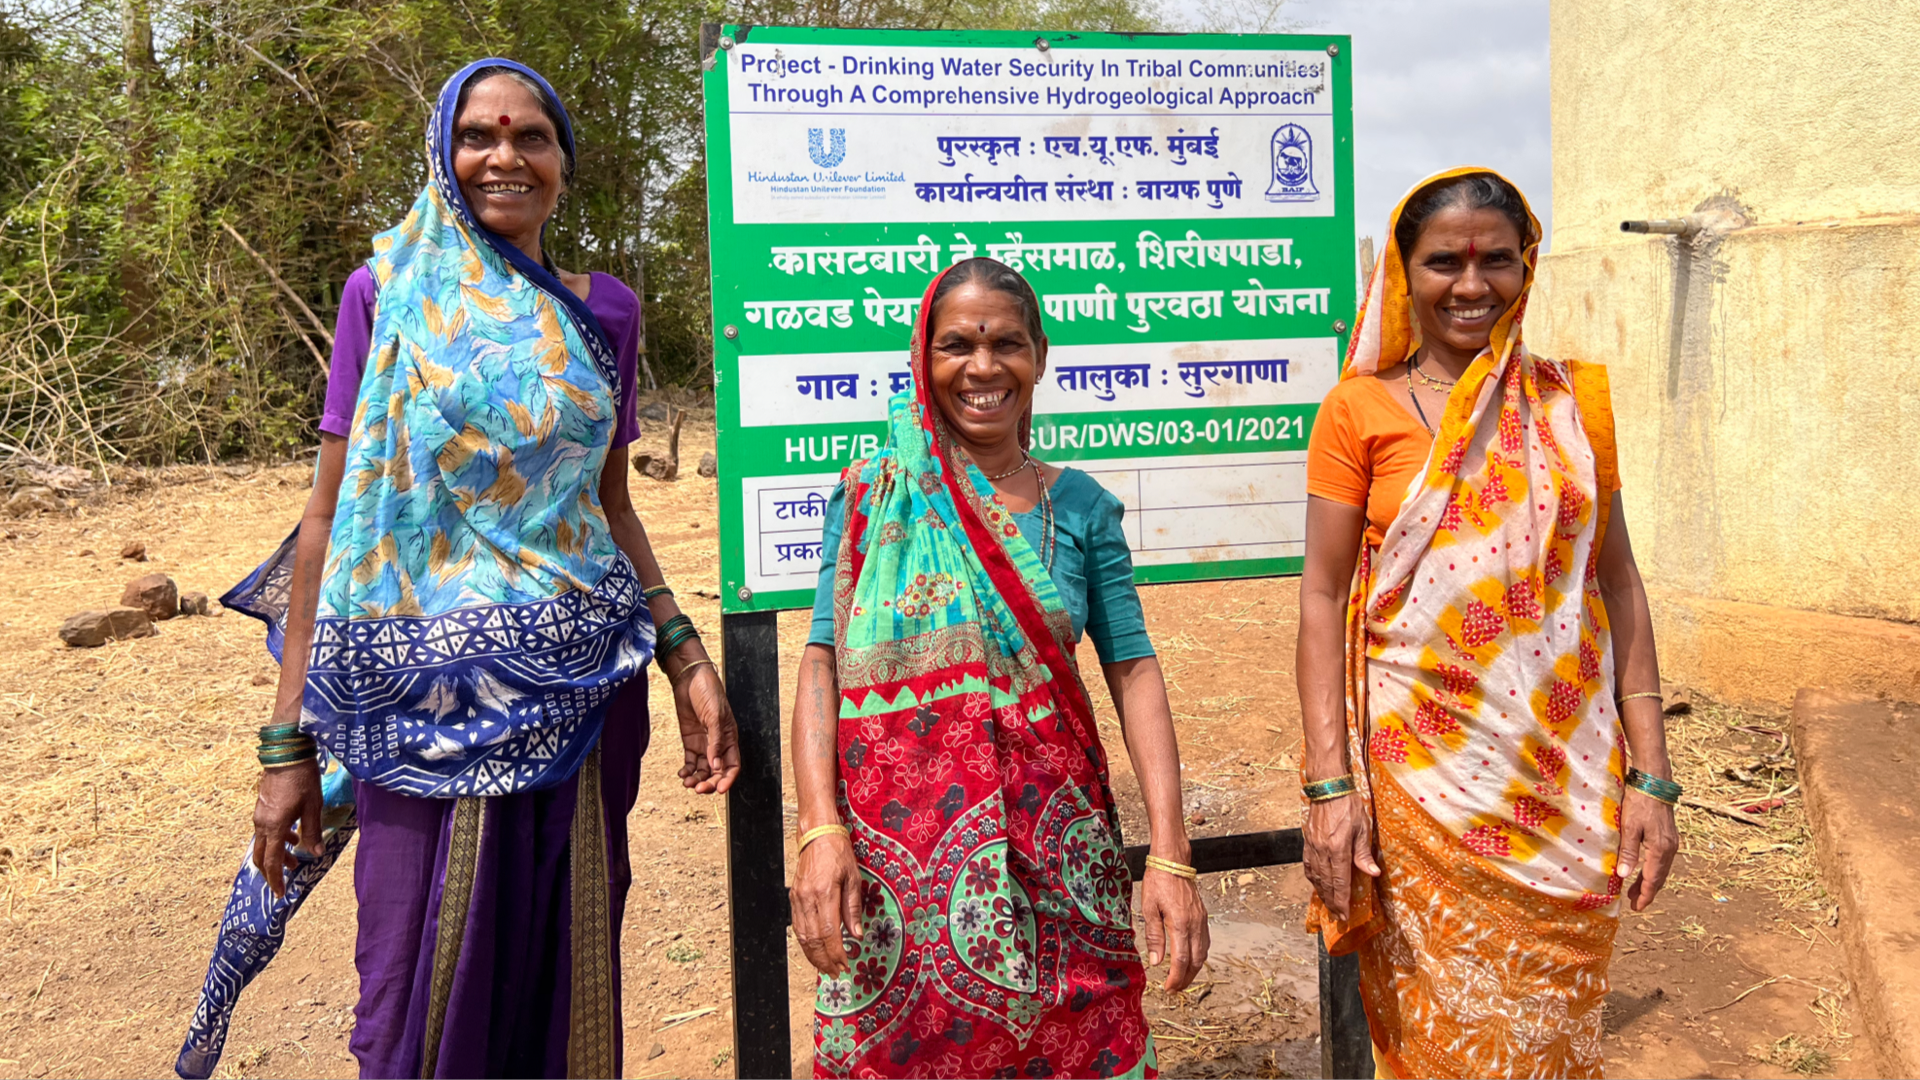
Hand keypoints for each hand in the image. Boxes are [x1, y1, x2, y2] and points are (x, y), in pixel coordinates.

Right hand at [251, 757, 322, 899]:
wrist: (286, 754)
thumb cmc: (303, 779)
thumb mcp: (313, 806)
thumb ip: (313, 831)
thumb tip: (316, 854)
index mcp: (274, 826)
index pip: (271, 861)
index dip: (275, 879)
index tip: (280, 894)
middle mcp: (262, 823)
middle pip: (261, 856)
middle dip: (272, 871)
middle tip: (285, 881)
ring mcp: (259, 815)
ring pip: (263, 843)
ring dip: (276, 854)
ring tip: (294, 860)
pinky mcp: (262, 807)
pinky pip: (265, 831)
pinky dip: (276, 840)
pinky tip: (292, 837)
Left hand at [670, 653, 739, 793]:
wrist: (690, 678)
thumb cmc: (709, 691)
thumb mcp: (715, 715)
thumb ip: (716, 741)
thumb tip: (716, 765)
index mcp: (730, 738)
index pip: (733, 765)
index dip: (728, 779)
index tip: (720, 790)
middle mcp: (718, 744)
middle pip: (717, 771)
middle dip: (710, 782)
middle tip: (699, 789)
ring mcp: (704, 743)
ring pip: (704, 769)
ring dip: (697, 778)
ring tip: (687, 783)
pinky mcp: (690, 741)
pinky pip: (691, 761)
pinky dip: (688, 770)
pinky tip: (682, 774)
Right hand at [790, 832, 862, 975]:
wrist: (816, 835)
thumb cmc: (837, 853)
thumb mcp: (853, 877)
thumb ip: (853, 908)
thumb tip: (856, 934)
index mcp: (825, 892)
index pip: (829, 932)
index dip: (836, 952)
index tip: (845, 964)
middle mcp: (808, 898)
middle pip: (814, 939)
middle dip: (825, 959)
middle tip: (836, 972)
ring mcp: (797, 899)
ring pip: (803, 936)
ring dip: (814, 955)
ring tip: (826, 967)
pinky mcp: (793, 898)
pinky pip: (797, 927)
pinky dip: (805, 943)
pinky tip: (814, 951)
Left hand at [1141, 867, 1209, 990]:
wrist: (1173, 862)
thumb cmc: (1158, 882)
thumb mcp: (1149, 908)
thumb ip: (1154, 936)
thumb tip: (1157, 961)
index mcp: (1181, 923)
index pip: (1181, 959)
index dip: (1175, 977)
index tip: (1168, 988)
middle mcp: (1195, 924)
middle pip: (1196, 961)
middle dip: (1186, 979)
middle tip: (1174, 989)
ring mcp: (1202, 921)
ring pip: (1203, 953)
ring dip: (1194, 970)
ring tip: (1182, 979)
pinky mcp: (1203, 917)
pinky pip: (1205, 942)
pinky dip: (1199, 956)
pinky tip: (1191, 960)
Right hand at [1303, 794, 1379, 921]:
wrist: (1328, 789)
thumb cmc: (1348, 806)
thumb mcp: (1363, 828)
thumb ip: (1364, 853)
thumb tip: (1372, 873)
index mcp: (1338, 848)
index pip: (1340, 881)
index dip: (1342, 900)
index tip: (1344, 915)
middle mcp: (1323, 851)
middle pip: (1326, 883)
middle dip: (1332, 902)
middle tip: (1337, 916)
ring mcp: (1313, 847)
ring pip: (1316, 877)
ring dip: (1322, 893)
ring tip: (1328, 905)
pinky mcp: (1308, 842)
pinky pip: (1309, 866)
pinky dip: (1313, 879)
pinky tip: (1317, 885)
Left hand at [1617, 789, 1678, 910]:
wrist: (1654, 782)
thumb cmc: (1639, 802)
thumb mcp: (1629, 827)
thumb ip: (1628, 852)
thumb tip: (1624, 876)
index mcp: (1660, 849)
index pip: (1653, 880)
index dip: (1645, 895)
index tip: (1637, 908)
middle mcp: (1670, 848)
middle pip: (1659, 877)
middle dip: (1647, 891)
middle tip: (1634, 903)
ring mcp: (1672, 842)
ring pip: (1662, 869)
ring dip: (1650, 881)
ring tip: (1636, 890)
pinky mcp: (1669, 835)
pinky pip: (1662, 860)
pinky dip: (1653, 870)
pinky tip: (1644, 870)